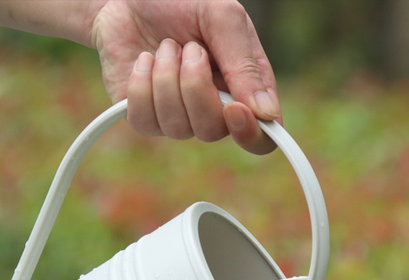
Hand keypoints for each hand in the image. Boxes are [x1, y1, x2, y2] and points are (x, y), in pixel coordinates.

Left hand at [90, 0, 280, 153]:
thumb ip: (245, 63)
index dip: (250, 134)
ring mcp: (178, 117)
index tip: (235, 109)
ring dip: (166, 78)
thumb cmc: (181, 2)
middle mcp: (213, 111)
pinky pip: (145, 122)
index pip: (261, 137)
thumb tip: (266, 114)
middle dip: (195, 86)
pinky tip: (144, 61)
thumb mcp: (222, 17)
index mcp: (244, 90)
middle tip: (190, 48)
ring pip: (177, 127)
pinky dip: (142, 85)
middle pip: (212, 131)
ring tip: (166, 46)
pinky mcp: (145, 117)